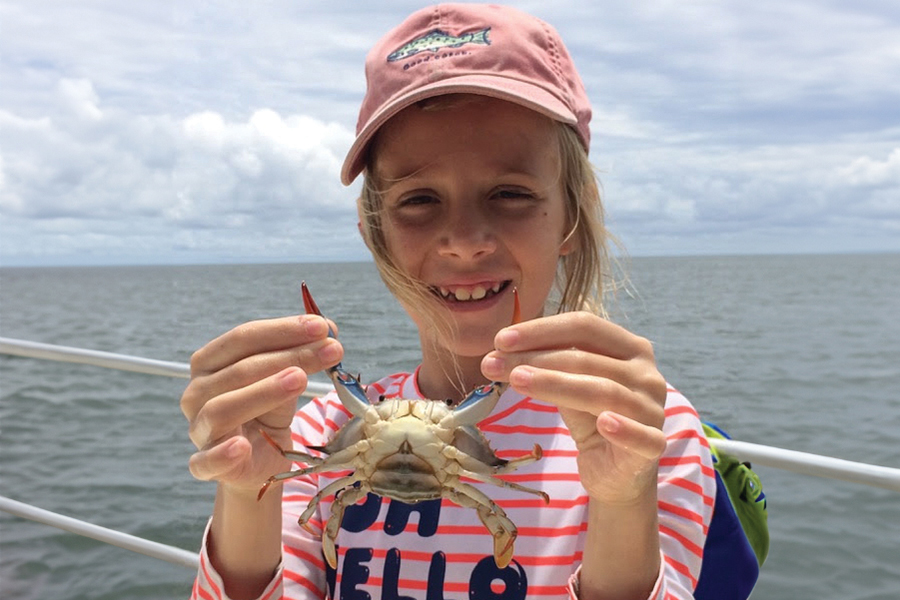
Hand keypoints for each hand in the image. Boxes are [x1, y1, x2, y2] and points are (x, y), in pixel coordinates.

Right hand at [180, 314, 342, 496]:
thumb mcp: (286, 380)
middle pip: (240, 370)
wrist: (259, 460)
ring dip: (264, 392)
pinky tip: (240, 447)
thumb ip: (300, 356)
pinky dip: (222, 454)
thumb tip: (328, 330)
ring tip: (300, 379)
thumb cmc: (267, 411)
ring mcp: (199, 429)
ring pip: (222, 408)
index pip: (243, 338)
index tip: (322, 327)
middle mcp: (197, 392)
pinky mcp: (204, 465)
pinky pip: (205, 461)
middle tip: (331, 350)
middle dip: (290, 356)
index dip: (283, 330)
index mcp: (210, 363)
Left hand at [481, 311, 667, 503]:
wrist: (616, 471)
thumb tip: (494, 356)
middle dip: (536, 358)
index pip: (585, 326)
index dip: (542, 330)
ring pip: (604, 392)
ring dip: (557, 384)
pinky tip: (603, 423)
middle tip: (493, 363)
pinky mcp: (654, 446)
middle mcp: (646, 373)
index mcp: (629, 347)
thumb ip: (543, 368)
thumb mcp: (568, 386)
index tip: (500, 340)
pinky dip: (624, 428)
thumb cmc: (591, 418)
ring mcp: (653, 409)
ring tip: (517, 381)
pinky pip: (642, 436)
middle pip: (587, 358)